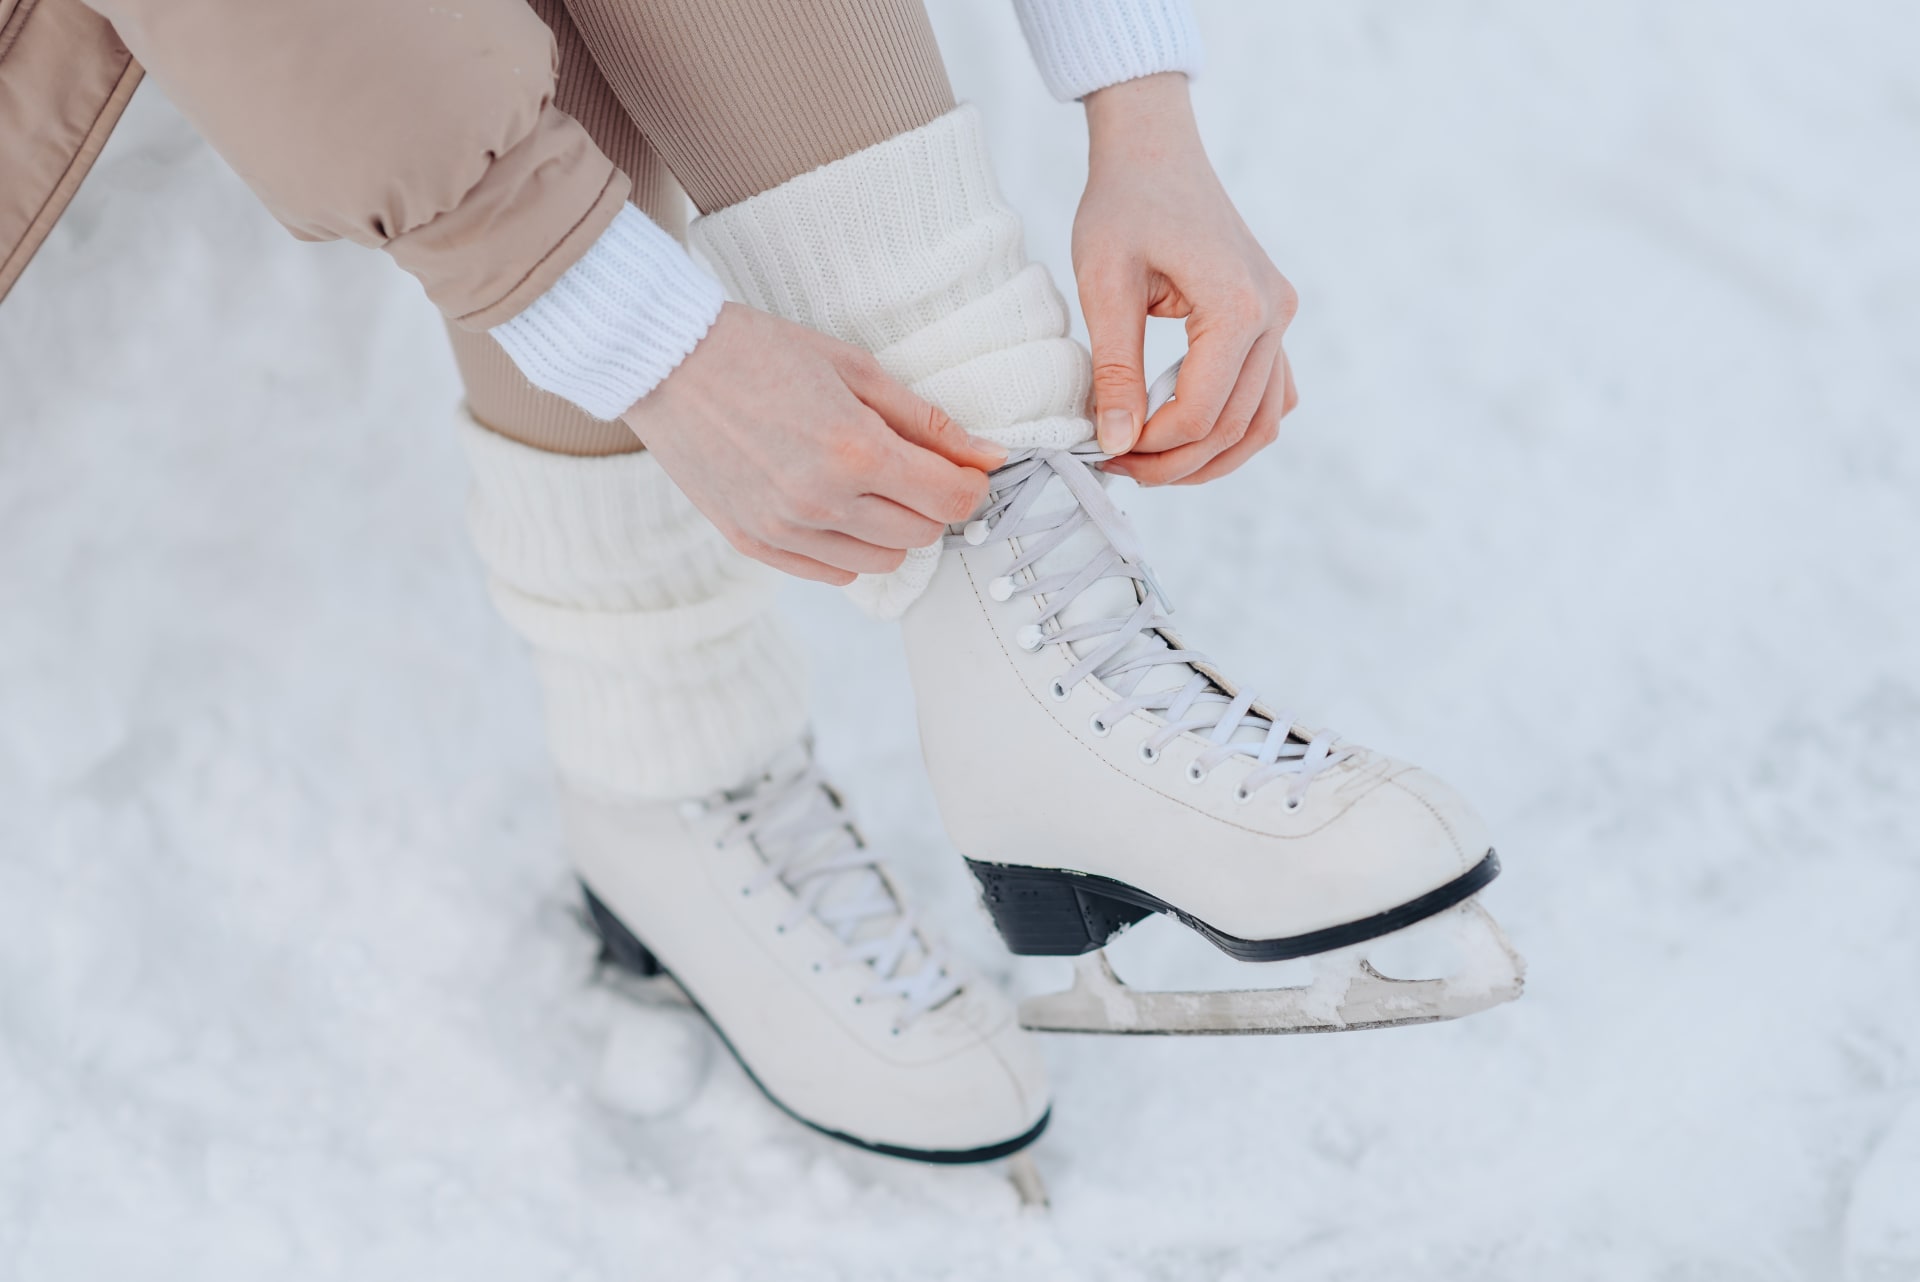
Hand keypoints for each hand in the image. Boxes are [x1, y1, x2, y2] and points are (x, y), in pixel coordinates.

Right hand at [622, 304, 1004, 583]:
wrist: (667, 360)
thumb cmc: (761, 351)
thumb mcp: (856, 368)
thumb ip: (927, 420)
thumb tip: (991, 456)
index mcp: (855, 451)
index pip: (951, 500)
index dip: (971, 485)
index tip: (965, 468)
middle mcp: (822, 501)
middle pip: (922, 534)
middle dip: (932, 502)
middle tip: (913, 466)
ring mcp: (785, 529)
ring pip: (882, 561)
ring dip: (892, 528)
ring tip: (868, 483)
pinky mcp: (753, 543)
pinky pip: (832, 572)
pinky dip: (849, 547)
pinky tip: (835, 506)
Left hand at [1074, 72, 1298, 485]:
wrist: (1156, 150)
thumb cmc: (1125, 203)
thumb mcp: (1103, 282)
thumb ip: (1114, 366)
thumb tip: (1115, 441)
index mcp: (1238, 304)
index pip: (1202, 411)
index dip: (1153, 447)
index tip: (1106, 453)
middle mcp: (1274, 314)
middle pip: (1236, 425)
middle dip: (1177, 461)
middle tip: (1121, 468)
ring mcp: (1280, 317)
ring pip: (1263, 421)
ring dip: (1211, 455)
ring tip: (1151, 463)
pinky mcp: (1272, 319)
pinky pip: (1270, 394)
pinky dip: (1235, 426)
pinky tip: (1186, 432)